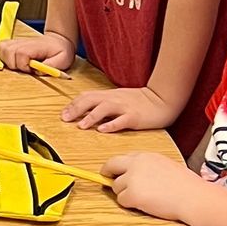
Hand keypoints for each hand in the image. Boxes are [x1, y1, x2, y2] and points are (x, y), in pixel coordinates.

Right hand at [0, 29, 75, 76]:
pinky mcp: (12, 43)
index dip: (24, 65)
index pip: (20, 53)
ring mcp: (17, 41)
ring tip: (19, 64)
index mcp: (35, 46)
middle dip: (15, 64)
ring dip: (8, 60)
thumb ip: (52, 66)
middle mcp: (23, 42)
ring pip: (2, 50)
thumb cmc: (60, 51)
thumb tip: (38, 71)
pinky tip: (14, 60)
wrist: (58, 41)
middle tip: (26, 67)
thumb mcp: (63, 60)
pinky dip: (4, 55)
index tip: (32, 69)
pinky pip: (1, 47)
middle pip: (8, 52)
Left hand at [61, 84, 177, 133]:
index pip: (87, 97)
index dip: (73, 104)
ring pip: (105, 109)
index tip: (63, 113)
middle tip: (65, 119)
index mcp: (109, 95)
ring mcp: (125, 107)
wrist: (162, 99)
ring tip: (82, 125)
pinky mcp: (135, 117)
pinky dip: (112, 125)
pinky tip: (103, 130)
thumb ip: (102, 103)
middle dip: (76, 109)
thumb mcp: (118, 99)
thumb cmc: (139, 101)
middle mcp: (114, 99)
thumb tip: (84, 111)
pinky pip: (122, 120)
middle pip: (91, 100)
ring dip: (91, 117)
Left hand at [104, 152, 204, 222]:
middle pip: (110, 166)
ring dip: (125, 194)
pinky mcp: (132, 194)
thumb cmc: (185, 185)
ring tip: (145, 197)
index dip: (116, 166)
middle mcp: (136, 164)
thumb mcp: (165, 166)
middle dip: (107, 174)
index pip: (122, 158)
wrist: (193, 197)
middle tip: (106, 181)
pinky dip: (130, 204)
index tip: (112, 171)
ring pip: (116, 187)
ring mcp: (133, 178)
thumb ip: (147, 167)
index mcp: (146, 156)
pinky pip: (122, 200)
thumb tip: (132, 174)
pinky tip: (146, 204)